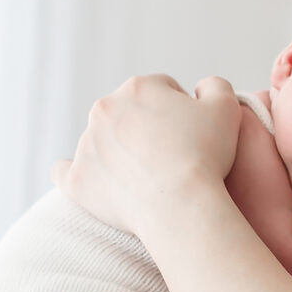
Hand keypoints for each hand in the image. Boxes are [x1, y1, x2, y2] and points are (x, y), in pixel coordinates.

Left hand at [53, 74, 241, 236]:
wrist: (179, 205)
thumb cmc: (204, 157)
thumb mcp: (226, 108)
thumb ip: (215, 86)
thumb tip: (200, 88)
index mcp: (138, 87)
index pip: (160, 91)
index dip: (179, 111)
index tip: (190, 135)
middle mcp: (104, 109)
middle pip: (126, 113)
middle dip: (144, 128)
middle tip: (168, 157)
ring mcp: (86, 145)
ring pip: (99, 140)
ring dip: (116, 151)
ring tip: (143, 177)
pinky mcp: (77, 180)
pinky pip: (65, 171)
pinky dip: (75, 173)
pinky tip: (86, 178)